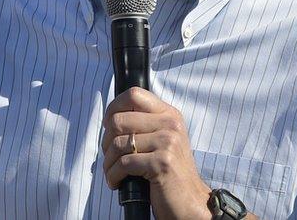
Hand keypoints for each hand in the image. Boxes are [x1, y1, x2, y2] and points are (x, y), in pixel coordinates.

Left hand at [101, 87, 212, 219]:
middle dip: (106, 142)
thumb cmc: (170, 172)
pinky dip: (114, 175)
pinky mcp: (162, 163)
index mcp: (169, 114)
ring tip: (112, 172)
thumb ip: (145, 124)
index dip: (113, 108)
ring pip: (118, 144)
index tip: (108, 125)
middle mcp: (170, 124)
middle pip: (119, 120)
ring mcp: (168, 143)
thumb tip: (111, 118)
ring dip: (108, 162)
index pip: (133, 94)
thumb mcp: (163, 140)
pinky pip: (124, 164)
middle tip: (109, 157)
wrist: (190, 201)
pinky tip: (116, 182)